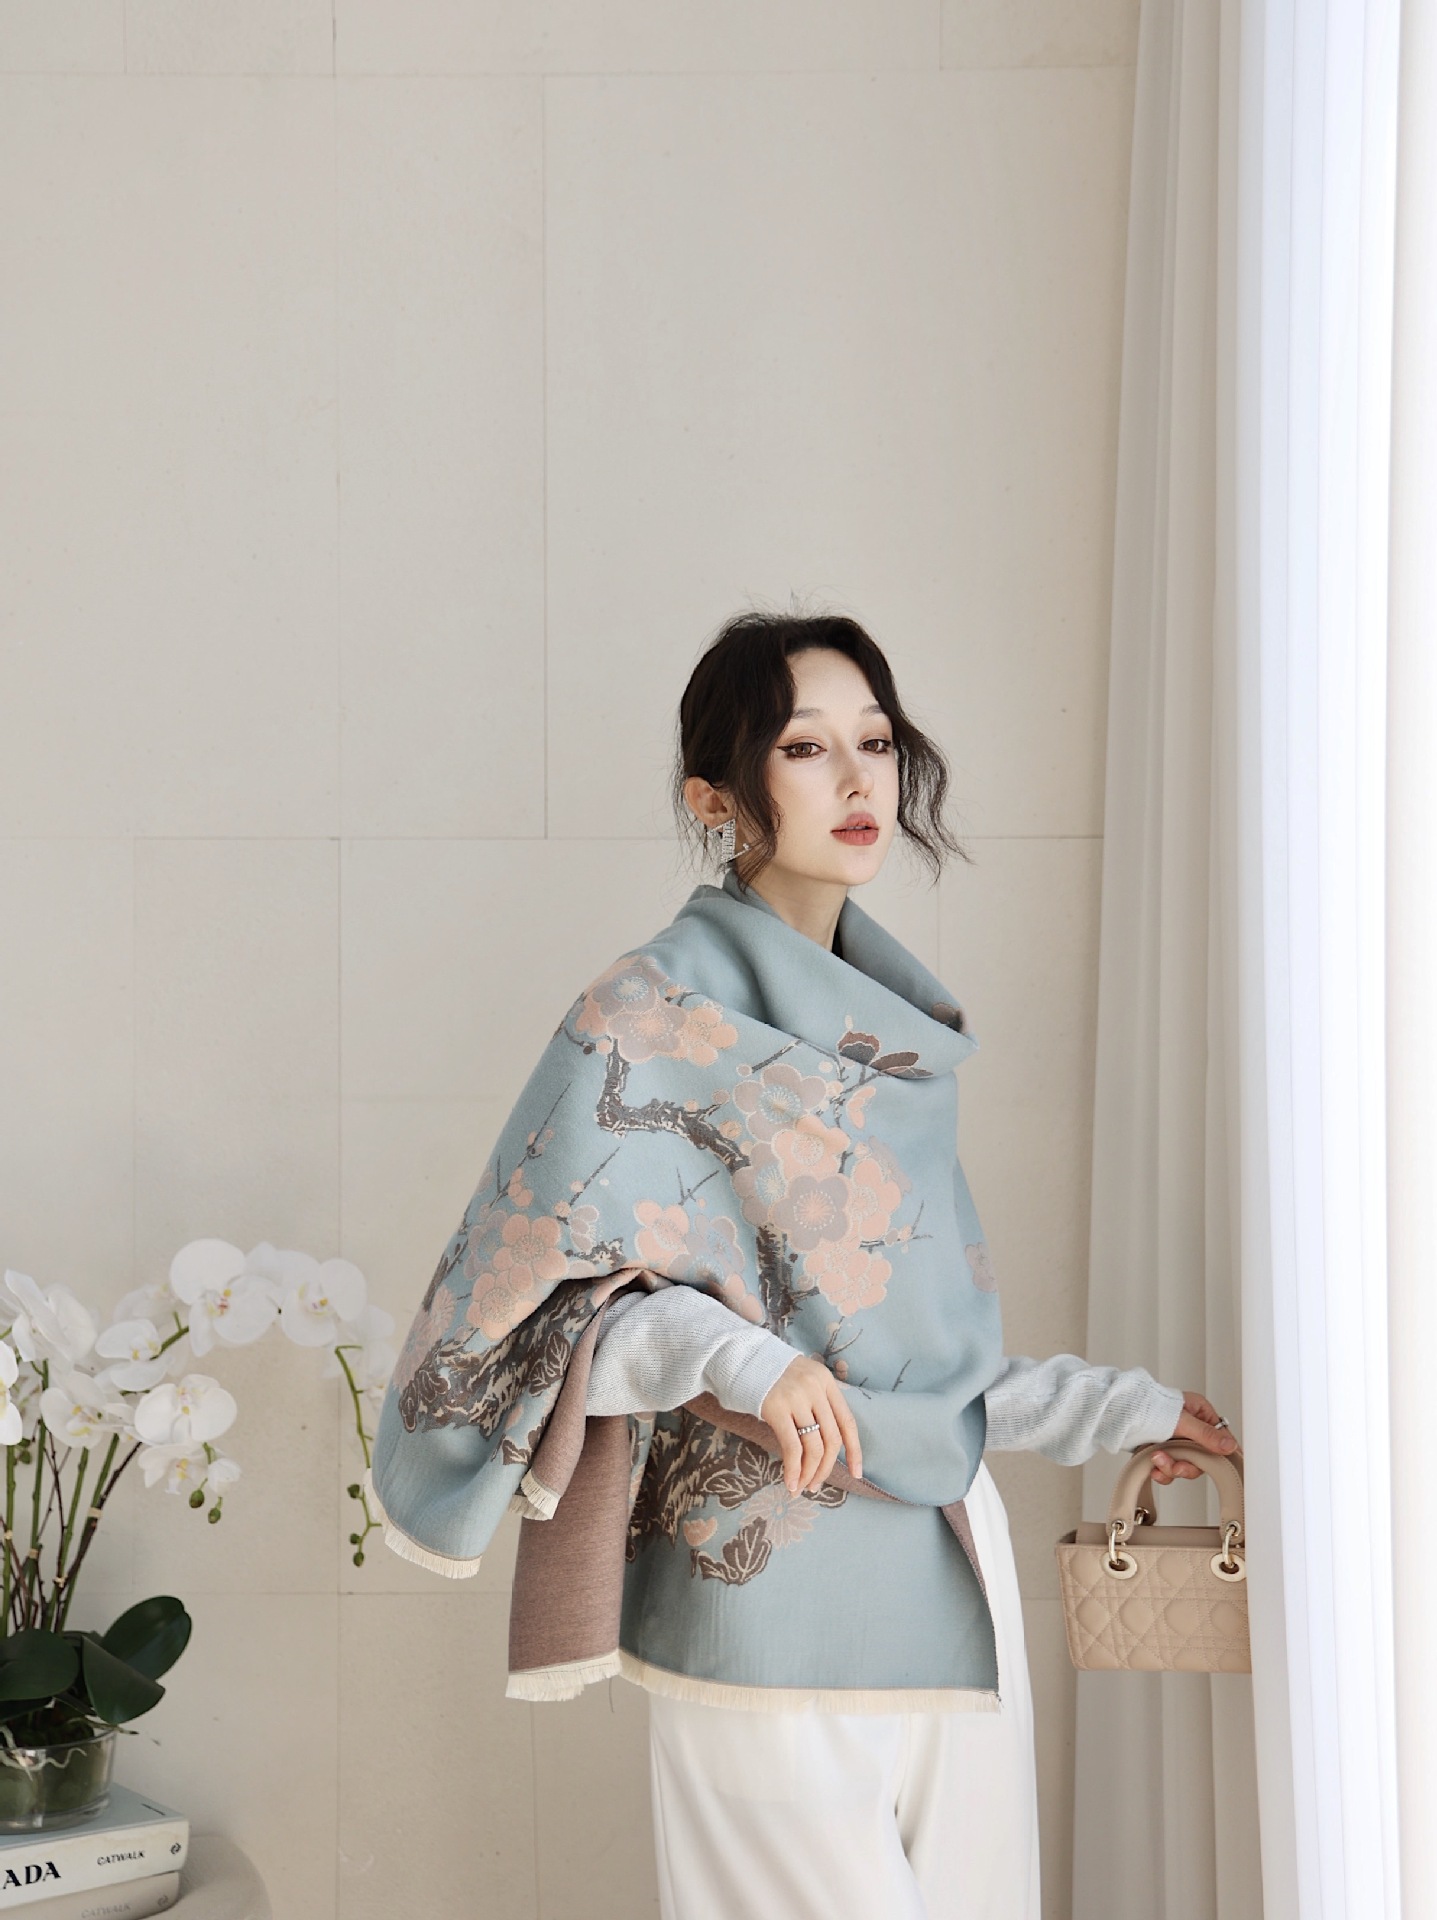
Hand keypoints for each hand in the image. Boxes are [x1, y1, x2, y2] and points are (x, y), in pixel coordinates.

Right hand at [759, 1354, 863, 1494]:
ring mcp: (796, 1398)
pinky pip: (792, 1447)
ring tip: (801, 1487)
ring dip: (808, 1473)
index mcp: (826, 1381)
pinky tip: (789, 1482)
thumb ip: (818, 1403)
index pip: (847, 1422)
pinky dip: (793, 1469)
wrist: (741, 1357)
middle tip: (815, 1485)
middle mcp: (815, 1389)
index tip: (856, 1472)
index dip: (854, 1450)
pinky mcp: (776, 1408)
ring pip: (814, 1446)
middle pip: (831, 1439)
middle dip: (826, 1468)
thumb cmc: (772, 1374)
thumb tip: (826, 1445)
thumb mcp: (803, 1380)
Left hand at [1147, 1390, 1241, 1484]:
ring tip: (1157, 1460)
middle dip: (1187, 1465)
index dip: (1222, 1454)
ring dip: (1171, 1467)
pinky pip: (1169, 1469)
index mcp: (1200, 1414)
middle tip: (1177, 1466)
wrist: (1120, 1411)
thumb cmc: (1147, 1405)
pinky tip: (1153, 1468)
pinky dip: (1161, 1471)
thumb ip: (1206, 1435)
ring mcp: (1176, 1440)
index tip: (1224, 1468)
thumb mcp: (1181, 1420)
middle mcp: (1191, 1428)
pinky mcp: (1163, 1450)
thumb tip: (1229, 1446)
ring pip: (1185, 1465)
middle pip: (1202, 1458)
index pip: (1220, 1438)